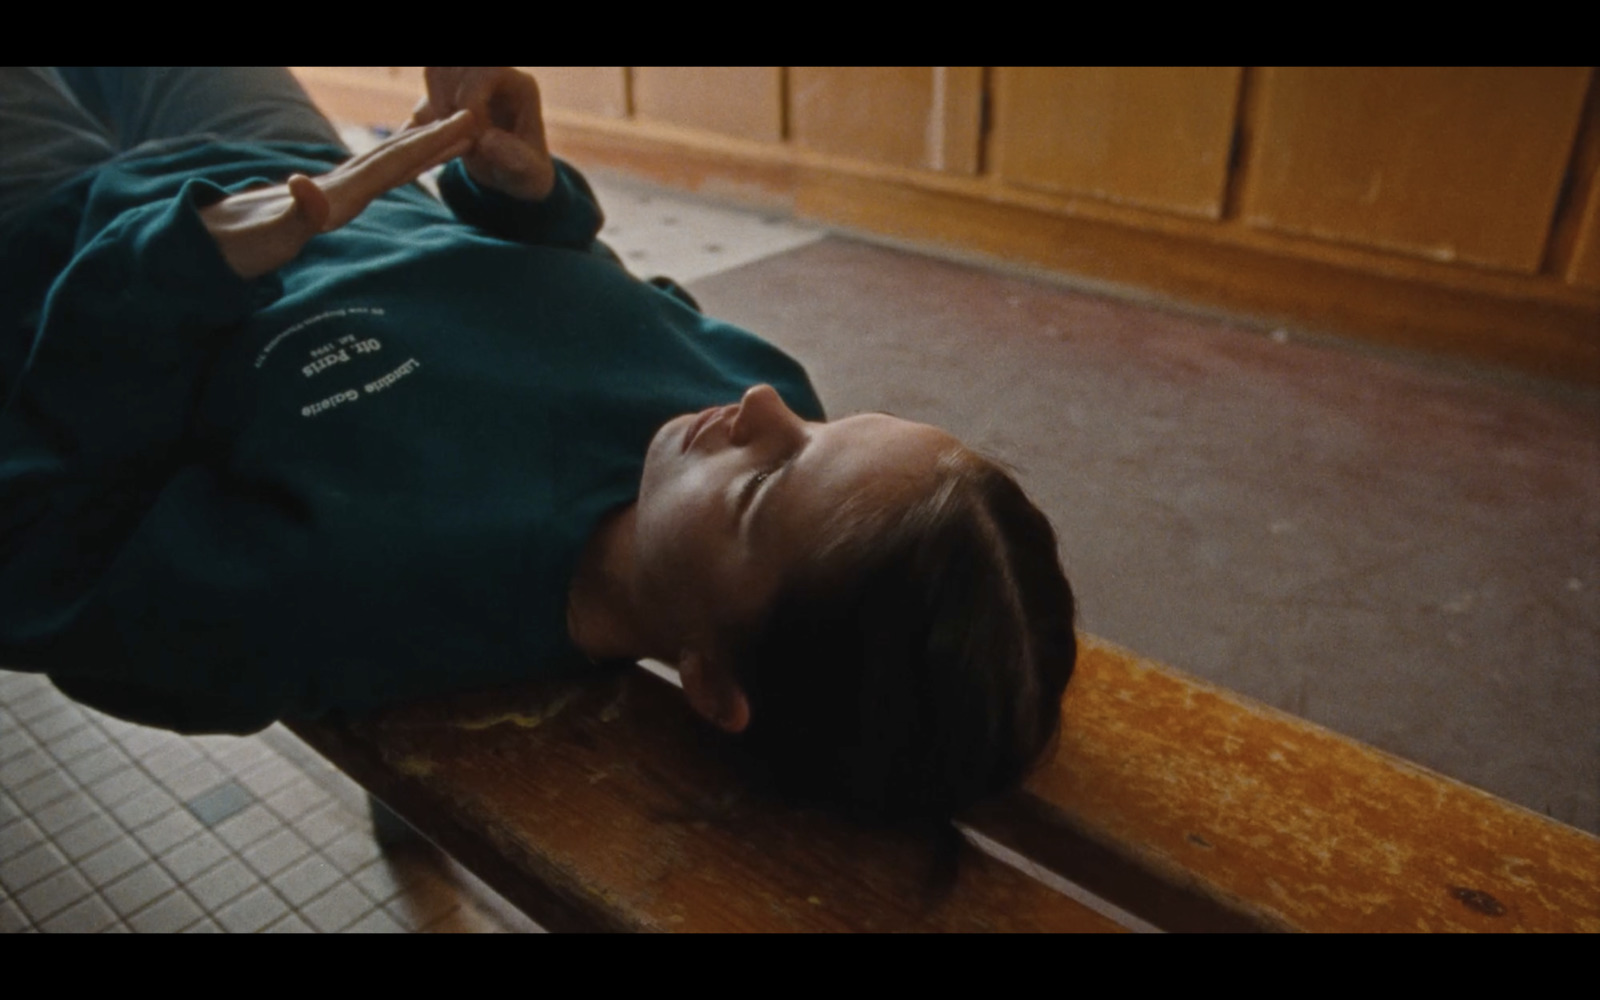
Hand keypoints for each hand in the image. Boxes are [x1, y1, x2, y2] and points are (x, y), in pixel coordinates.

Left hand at [199, 110, 476, 278]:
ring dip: (416, 151)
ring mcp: (328, 195)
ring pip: (383, 166)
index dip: (428, 145)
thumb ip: (294, 213)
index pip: (391, 163)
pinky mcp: (321, 205)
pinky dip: (394, 168)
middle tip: (470, 122)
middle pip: (393, 157)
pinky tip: (399, 169)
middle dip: (432, 140)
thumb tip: (306, 184)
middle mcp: (335, 188)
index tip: (462, 126)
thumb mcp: (271, 236)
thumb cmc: (239, 248)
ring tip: (447, 139)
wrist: (204, 245)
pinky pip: (370, 181)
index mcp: (337, 193)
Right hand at [408, 67, 555, 202]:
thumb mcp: (529, 174)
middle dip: (449, 102)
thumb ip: (515, 160)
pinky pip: (429, 79)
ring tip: (448, 134)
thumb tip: (487, 140)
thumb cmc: (525, 172)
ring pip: (438, 68)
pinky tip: (437, 131)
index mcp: (520, 87)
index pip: (488, 71)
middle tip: (455, 136)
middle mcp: (497, 72)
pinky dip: (424, 106)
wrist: (511, 170)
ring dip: (434, 103)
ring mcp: (473, 75)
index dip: (471, 101)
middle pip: (457, 66)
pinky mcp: (453, 84)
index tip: (470, 136)